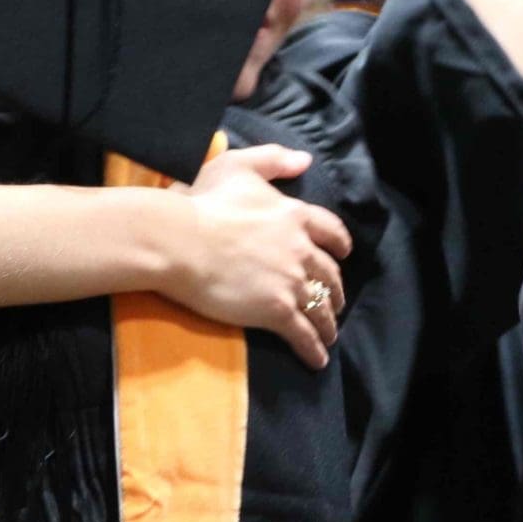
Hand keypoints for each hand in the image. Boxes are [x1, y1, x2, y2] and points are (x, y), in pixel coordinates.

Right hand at [166, 145, 352, 369]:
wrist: (178, 240)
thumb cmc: (201, 202)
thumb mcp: (238, 166)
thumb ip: (273, 160)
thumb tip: (304, 160)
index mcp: (294, 215)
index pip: (330, 231)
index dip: (340, 245)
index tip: (344, 255)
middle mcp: (300, 248)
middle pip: (329, 273)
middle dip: (335, 290)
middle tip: (334, 302)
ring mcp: (291, 281)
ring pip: (320, 306)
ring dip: (328, 323)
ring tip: (328, 336)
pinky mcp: (276, 310)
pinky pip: (304, 333)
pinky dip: (314, 349)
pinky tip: (318, 360)